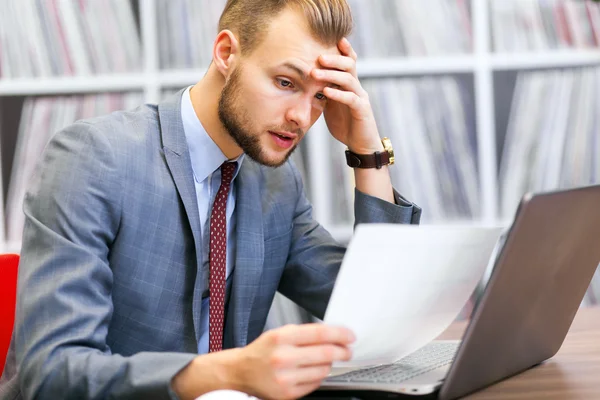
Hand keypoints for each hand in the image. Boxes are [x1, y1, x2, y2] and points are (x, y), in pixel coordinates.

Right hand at [231, 323, 354, 399]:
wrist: (241, 372)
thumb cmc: (262, 351)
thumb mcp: (279, 333)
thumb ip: (304, 333)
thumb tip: (333, 335)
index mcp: (282, 337)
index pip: (320, 334)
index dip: (340, 335)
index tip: (349, 336)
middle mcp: (283, 357)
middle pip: (325, 354)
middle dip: (342, 352)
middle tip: (347, 351)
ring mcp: (285, 378)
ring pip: (322, 370)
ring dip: (328, 365)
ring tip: (323, 360)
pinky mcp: (287, 394)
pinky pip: (315, 384)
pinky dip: (318, 376)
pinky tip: (311, 371)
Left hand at [311, 38, 382, 153]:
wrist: (360, 144)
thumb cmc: (345, 124)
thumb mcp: (330, 105)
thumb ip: (323, 92)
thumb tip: (305, 82)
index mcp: (349, 85)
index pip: (348, 62)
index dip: (343, 50)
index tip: (332, 39)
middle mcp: (357, 87)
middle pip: (349, 65)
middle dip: (334, 59)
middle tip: (318, 57)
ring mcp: (361, 98)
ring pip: (349, 79)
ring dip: (331, 75)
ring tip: (315, 73)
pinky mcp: (362, 110)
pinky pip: (351, 99)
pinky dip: (338, 94)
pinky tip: (327, 91)